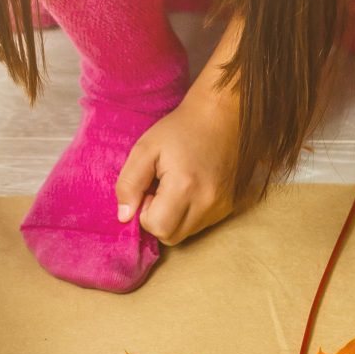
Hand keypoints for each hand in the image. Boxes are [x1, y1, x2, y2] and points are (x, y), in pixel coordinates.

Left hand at [115, 84, 241, 245]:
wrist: (222, 116)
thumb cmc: (180, 129)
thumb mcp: (145, 149)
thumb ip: (129, 183)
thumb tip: (124, 216)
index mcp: (185, 187)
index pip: (156, 227)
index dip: (145, 211)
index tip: (150, 188)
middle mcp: (208, 203)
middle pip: (171, 237)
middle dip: (159, 219)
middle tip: (161, 189)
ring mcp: (222, 206)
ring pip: (187, 233)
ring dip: (175, 217)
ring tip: (178, 187)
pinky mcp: (230, 206)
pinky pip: (202, 224)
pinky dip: (191, 213)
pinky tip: (192, 189)